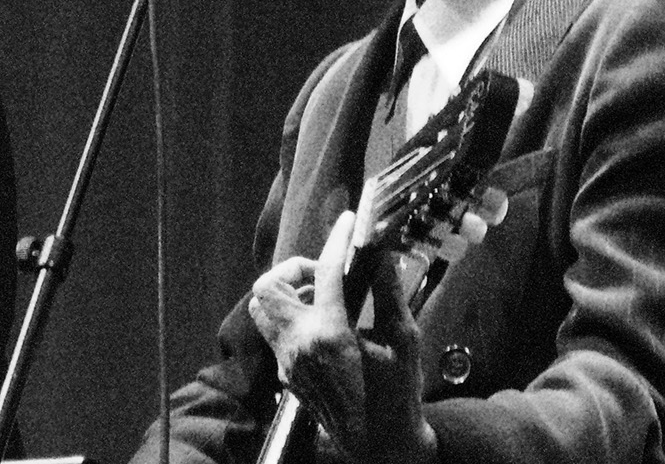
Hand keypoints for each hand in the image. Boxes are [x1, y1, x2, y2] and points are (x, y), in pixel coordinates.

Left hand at [248, 211, 436, 463]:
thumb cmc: (397, 394)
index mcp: (330, 335)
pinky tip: (321, 320)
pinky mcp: (285, 372)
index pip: (324, 272)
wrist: (379, 444)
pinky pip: (273, 330)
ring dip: (285, 292)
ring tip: (319, 296)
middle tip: (323, 273)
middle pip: (268, 286)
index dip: (337, 239)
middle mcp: (298, 345)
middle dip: (293, 269)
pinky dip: (290, 315)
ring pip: (261, 308)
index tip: (347, 223)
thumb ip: (390, 293)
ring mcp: (287, 360)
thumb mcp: (402, 339)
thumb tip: (382, 254)